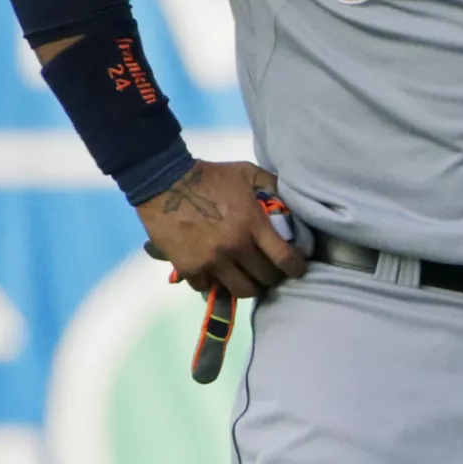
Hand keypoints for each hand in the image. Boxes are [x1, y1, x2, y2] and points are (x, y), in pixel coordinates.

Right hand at [137, 161, 307, 298]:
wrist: (165, 182)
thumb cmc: (211, 176)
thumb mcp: (248, 173)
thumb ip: (272, 186)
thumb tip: (292, 202)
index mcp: (253, 224)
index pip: (284, 258)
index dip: (296, 268)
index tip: (297, 270)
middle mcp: (235, 247)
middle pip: (265, 278)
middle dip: (273, 277)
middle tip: (271, 272)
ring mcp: (211, 261)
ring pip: (240, 290)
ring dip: (249, 287)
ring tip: (249, 279)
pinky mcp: (189, 268)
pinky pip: (209, 288)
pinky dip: (216, 284)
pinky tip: (219, 275)